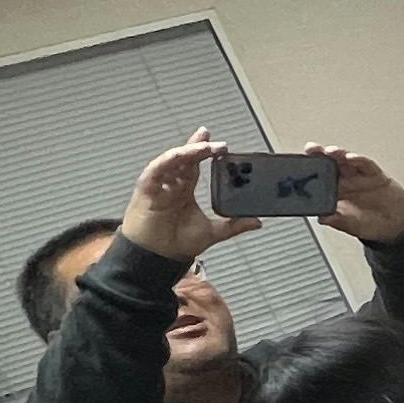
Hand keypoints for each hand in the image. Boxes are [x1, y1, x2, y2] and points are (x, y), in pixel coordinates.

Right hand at [117, 131, 258, 264]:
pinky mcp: (146, 189)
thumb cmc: (176, 245)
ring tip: (204, 147)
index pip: (195, 164)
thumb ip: (234, 225)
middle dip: (200, 147)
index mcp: (184, 190)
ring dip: (188, 151)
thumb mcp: (212, 232)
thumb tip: (257, 222)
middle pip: (185, 158)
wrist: (157, 259)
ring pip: (173, 160)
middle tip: (218, 143)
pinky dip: (168, 161)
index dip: (205, 151)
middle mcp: (172, 184)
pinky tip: (179, 155)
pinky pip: (156, 169)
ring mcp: (159, 185)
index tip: (221, 145)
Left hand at [312, 143, 403, 242]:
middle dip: (319, 155)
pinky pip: (365, 164)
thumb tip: (323, 219)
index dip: (308, 169)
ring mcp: (359, 176)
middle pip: (329, 163)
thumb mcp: (353, 226)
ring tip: (330, 152)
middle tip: (311, 149)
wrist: (396, 225)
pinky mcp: (374, 174)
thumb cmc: (371, 224)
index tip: (298, 164)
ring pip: (345, 160)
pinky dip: (358, 160)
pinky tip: (352, 158)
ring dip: (337, 154)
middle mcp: (345, 181)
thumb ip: (339, 221)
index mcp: (334, 192)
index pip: (318, 177)